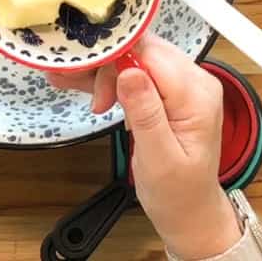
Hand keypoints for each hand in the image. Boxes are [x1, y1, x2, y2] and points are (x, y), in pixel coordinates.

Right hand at [48, 35, 246, 259]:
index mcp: (197, 94)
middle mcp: (193, 80)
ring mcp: (180, 84)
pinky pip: (134, 72)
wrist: (189, 211)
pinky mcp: (166, 90)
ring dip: (100, 71)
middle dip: (104, 65)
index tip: (86, 75)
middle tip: (73, 84)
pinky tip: (79, 81)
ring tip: (64, 78)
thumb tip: (129, 72)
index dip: (115, 59)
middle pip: (141, 50)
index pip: (151, 55)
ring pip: (133, 58)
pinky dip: (107, 79)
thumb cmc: (178, 193)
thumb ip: (147, 115)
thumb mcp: (159, 159)